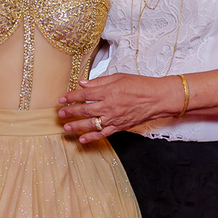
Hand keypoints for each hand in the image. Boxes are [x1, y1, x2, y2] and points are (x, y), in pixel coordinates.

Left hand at [58, 73, 182, 143]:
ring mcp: (114, 118)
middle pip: (84, 110)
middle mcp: (109, 106)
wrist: (157, 98)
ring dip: (76, 126)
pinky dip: (92, 137)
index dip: (71, 97)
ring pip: (91, 124)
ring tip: (66, 127)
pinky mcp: (119, 127)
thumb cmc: (140, 85)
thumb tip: (83, 83)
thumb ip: (99, 82)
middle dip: (70, 112)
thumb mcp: (118, 77)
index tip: (62, 99)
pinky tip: (82, 139)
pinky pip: (103, 134)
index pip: (84, 95)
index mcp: (108, 91)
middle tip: (60, 114)